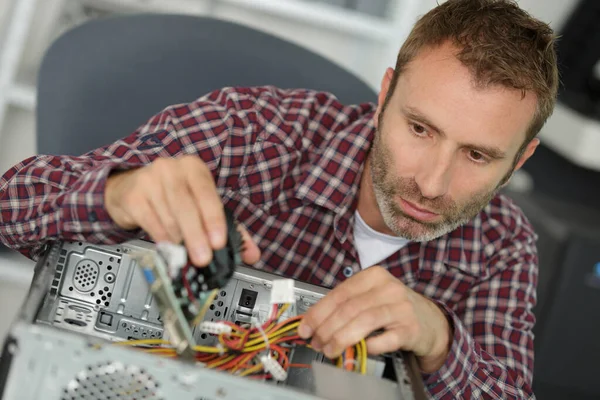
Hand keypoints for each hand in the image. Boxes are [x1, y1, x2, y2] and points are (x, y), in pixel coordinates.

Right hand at [104, 155, 260, 266]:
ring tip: (187, 255)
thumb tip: (252, 253)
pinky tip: (170, 247)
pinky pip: (151, 223)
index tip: (219, 242)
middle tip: (204, 258)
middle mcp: (171, 169)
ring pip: (169, 217)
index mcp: (194, 168)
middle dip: (197, 235)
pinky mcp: (133, 197)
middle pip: (186, 206)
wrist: (130, 189)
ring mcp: (149, 180)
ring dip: (180, 241)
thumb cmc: (173, 197)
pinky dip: (162, 239)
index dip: (213, 218)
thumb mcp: (201, 205)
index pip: (206, 192)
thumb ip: (229, 228)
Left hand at [297, 266, 451, 372]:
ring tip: (330, 350)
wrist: (432, 322)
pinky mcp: (411, 329)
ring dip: (341, 338)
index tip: (305, 328)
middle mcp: (388, 288)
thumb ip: (346, 305)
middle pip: (349, 308)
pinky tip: (359, 351)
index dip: (318, 313)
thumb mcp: (371, 298)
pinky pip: (384, 339)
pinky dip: (368, 346)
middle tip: (316, 343)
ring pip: (363, 321)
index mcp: (373, 276)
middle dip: (326, 329)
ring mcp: (401, 307)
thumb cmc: (395, 309)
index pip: (339, 294)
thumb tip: (314, 322)